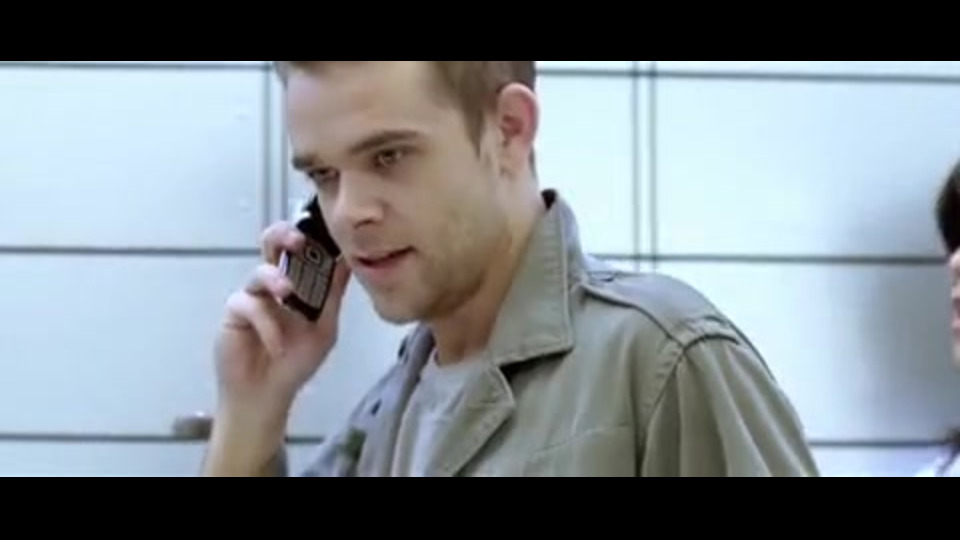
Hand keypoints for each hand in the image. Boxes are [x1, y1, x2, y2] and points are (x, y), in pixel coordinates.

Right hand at [214, 221, 350, 418]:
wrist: (268, 394)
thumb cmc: (295, 361)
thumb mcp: (324, 328)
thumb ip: (332, 295)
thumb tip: (348, 262)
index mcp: (297, 284)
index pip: (300, 249)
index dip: (309, 235)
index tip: (324, 231)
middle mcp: (273, 283)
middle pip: (272, 245)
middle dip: (282, 236)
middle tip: (296, 241)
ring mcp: (252, 296)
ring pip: (259, 272)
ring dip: (274, 278)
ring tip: (286, 293)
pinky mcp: (234, 313)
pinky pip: (248, 305)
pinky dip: (266, 324)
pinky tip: (276, 345)